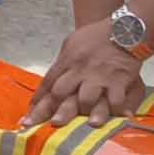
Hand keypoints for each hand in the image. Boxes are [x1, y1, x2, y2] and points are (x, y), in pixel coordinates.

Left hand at [23, 26, 148, 126]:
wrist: (124, 28)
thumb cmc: (96, 36)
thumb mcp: (72, 43)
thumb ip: (62, 63)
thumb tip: (49, 84)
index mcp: (68, 60)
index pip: (48, 82)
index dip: (38, 101)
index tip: (30, 117)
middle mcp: (80, 70)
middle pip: (61, 92)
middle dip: (53, 110)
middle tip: (50, 125)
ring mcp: (99, 77)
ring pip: (85, 99)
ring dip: (82, 113)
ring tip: (81, 126)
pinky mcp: (119, 81)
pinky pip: (114, 101)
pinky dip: (113, 113)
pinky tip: (112, 122)